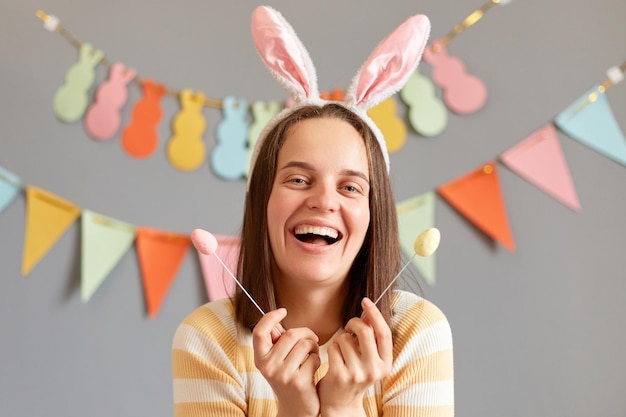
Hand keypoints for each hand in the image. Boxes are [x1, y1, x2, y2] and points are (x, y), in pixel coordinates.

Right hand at [253, 308, 320, 416]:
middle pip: (290, 334)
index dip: (270, 317)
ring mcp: (282, 375)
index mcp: (260, 359)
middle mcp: (268, 367)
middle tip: (312, 340)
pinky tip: (314, 369)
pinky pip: (313, 357)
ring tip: (312, 356)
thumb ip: (276, 341)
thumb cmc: (289, 378)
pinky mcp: (298, 381)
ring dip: (313, 347)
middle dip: (306, 333)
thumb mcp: (277, 361)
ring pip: (304, 344)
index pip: (259, 331)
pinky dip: (317, 360)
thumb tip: (278, 316)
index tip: (283, 311)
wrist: (297, 409)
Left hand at [317, 298, 392, 416]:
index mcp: (385, 364)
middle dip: (353, 323)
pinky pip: (333, 348)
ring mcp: (358, 373)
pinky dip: (331, 349)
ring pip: (345, 339)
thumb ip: (371, 338)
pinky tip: (333, 359)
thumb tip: (368, 312)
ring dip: (340, 340)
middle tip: (348, 326)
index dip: (375, 314)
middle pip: (365, 331)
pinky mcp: (340, 375)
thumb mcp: (368, 359)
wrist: (340, 403)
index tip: (366, 301)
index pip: (383, 333)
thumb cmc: (354, 374)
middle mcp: (374, 370)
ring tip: (341, 352)